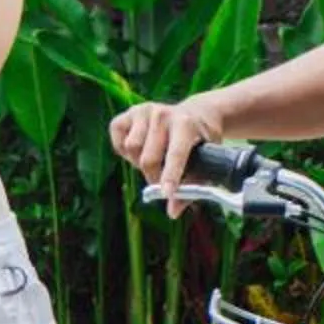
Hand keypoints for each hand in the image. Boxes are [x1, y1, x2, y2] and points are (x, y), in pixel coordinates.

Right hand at [109, 95, 223, 213]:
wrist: (197, 114)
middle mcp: (163, 114)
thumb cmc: (200, 141)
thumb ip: (191, 186)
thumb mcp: (204, 160)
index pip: (175, 154)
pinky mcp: (128, 113)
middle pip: (148, 158)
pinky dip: (125, 151)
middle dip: (153, 176)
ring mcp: (144, 111)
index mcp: (186, 124)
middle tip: (160, 181)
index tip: (167, 193)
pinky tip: (141, 148)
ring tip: (153, 159)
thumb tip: (172, 212)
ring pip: (131, 149)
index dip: (170, 176)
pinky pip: (118, 141)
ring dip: (139, 162)